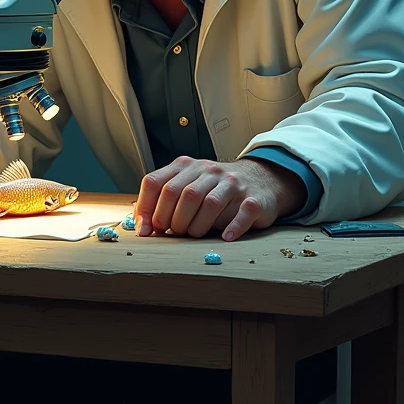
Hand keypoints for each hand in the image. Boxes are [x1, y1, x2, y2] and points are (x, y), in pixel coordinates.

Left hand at [135, 156, 306, 240]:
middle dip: (172, 219)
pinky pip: (241, 214)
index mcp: (186, 166)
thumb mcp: (189, 184)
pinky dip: (231, 228)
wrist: (260, 179)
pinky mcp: (253, 200)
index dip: (147, 209)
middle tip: (173, 233)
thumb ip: (165, 200)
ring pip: (210, 204)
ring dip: (197, 226)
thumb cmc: (216, 189)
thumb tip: (143, 227)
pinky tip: (225, 237)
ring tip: (194, 235)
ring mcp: (232, 184)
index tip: (147, 230)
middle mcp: (209, 171)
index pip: (157, 182)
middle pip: (182, 194)